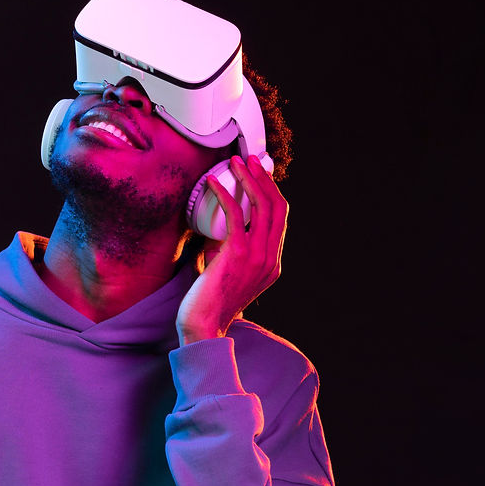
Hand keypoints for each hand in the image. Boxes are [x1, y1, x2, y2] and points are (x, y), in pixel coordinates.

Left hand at [176, 154, 288, 343]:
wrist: (203, 325)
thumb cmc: (209, 299)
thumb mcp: (230, 270)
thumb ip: (232, 247)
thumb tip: (219, 222)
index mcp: (273, 263)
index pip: (281, 219)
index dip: (272, 191)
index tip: (259, 173)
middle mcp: (270, 259)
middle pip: (277, 208)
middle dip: (265, 179)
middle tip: (251, 160)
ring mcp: (257, 257)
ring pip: (262, 207)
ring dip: (249, 180)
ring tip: (236, 162)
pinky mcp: (238, 254)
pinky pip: (235, 215)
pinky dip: (226, 194)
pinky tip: (214, 183)